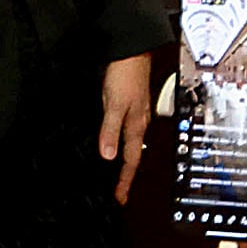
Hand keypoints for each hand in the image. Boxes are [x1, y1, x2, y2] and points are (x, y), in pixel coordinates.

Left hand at [99, 53, 153, 199]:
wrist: (132, 49)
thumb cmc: (126, 73)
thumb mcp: (114, 104)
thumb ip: (110, 130)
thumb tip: (107, 156)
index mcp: (137, 125)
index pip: (130, 160)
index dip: (124, 181)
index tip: (119, 198)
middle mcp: (139, 122)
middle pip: (134, 155)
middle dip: (126, 176)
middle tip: (119, 193)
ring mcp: (136, 113)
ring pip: (132, 144)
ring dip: (125, 162)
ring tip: (118, 175)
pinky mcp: (131, 105)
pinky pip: (127, 132)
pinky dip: (121, 144)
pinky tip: (116, 143)